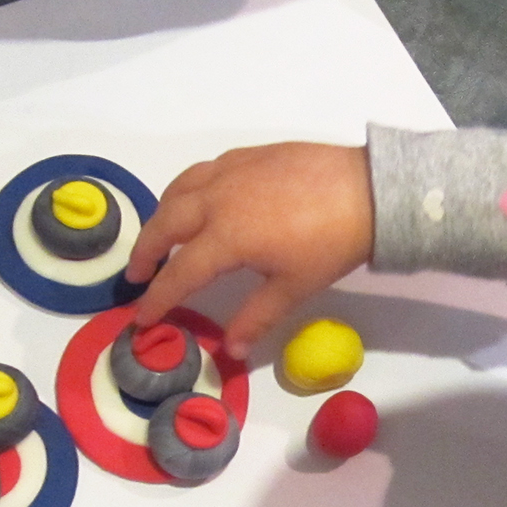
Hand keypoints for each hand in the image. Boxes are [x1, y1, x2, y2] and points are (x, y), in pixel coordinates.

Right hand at [126, 142, 372, 358]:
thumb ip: (255, 318)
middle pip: (165, 224)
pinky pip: (203, 171)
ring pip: (179, 190)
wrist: (369, 190)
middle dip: (145, 251)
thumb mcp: (293, 288)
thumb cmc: (332, 243)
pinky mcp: (248, 155)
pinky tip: (198, 200)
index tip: (141, 319)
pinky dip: (188, 189)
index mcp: (225, 236)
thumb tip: (231, 351)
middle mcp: (217, 198)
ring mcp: (231, 171)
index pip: (179, 274)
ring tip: (160, 235)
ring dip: (162, 215)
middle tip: (137, 274)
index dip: (157, 299)